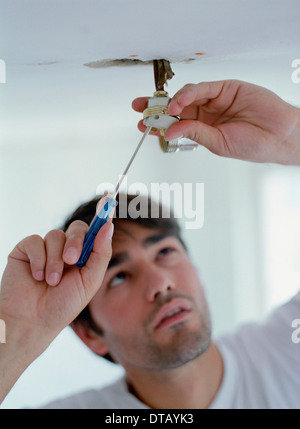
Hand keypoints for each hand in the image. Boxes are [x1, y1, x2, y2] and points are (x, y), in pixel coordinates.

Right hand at [0, 196, 113, 354]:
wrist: (33, 322)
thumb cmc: (63, 305)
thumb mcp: (90, 281)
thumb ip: (100, 253)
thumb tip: (108, 225)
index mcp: (84, 256)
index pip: (94, 231)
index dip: (102, 215)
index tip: (109, 198)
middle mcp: (66, 249)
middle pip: (77, 228)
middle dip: (76, 243)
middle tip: (72, 261)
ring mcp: (45, 249)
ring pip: (55, 235)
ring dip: (55, 260)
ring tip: (50, 281)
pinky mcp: (26, 250)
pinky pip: (35, 241)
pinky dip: (38, 259)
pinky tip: (37, 275)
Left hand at [132, 80, 299, 164]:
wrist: (278, 135)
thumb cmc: (252, 145)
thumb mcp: (217, 143)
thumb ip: (193, 133)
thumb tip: (169, 131)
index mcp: (203, 129)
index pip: (175, 124)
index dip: (158, 123)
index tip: (142, 125)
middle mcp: (206, 113)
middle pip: (176, 107)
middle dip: (157, 107)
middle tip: (140, 108)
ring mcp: (215, 100)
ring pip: (187, 95)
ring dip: (172, 101)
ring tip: (164, 111)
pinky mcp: (225, 87)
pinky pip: (203, 88)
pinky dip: (188, 93)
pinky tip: (179, 103)